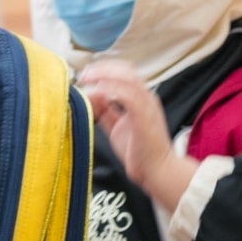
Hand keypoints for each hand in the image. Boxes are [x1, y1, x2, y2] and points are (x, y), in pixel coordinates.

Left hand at [78, 60, 197, 212]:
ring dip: (104, 75)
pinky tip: (98, 91)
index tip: (87, 73)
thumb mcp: (117, 127)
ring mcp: (147, 106)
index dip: (105, 69)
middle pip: (126, 71)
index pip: (125, 73)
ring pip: (127, 78)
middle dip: (102, 68)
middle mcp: (146, 99)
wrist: (157, 172)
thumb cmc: (139, 153)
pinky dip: (111, 90)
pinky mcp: (143, 117)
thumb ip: (106, 111)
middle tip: (84, 74)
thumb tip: (91, 98)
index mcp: (141, 100)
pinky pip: (128, 96)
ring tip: (87, 79)